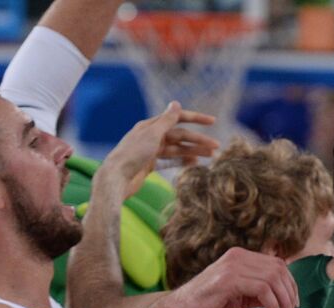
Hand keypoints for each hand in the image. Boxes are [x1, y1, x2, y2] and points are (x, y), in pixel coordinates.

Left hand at [99, 101, 219, 197]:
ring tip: (211, 156)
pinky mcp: (150, 165)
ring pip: (177, 149)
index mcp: (150, 126)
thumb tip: (176, 103)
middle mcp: (151, 137)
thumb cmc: (132, 155)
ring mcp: (151, 151)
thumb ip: (166, 120)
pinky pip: (170, 161)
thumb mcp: (152, 135)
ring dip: (194, 151)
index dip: (196, 119)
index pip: (177, 119)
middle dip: (198, 140)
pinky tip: (195, 163)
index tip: (213, 122)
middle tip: (217, 146)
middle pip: (180, 136)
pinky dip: (182, 161)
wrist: (117, 178)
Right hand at [156, 247, 298, 307]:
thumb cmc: (207, 306)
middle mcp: (238, 256)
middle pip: (279, 269)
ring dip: (283, 301)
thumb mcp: (241, 298)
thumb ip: (260, 294)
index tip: (294, 304)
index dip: (291, 284)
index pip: (277, 264)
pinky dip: (271, 304)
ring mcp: (233, 266)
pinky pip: (262, 289)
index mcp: (240, 257)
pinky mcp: (228, 280)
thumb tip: (285, 298)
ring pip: (274, 279)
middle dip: (290, 294)